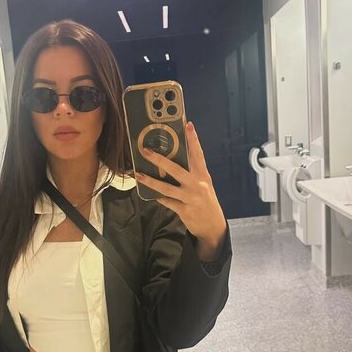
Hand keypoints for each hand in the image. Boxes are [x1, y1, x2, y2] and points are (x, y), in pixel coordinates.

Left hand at [136, 122, 227, 249]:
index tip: (188, 125)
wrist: (213, 226)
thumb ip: (192, 173)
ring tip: (139, 175)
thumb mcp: (203, 185)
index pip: (198, 154)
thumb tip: (173, 160)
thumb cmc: (206, 202)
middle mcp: (197, 185)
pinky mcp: (184, 210)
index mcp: (203, 175)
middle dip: (159, 159)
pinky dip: (158, 197)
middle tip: (146, 151)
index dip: (193, 139)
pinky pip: (167, 202)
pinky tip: (148, 193)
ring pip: (166, 187)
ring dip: (151, 181)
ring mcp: (190, 198)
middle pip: (176, 169)